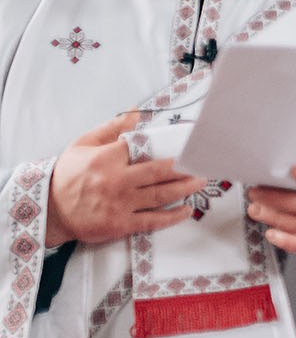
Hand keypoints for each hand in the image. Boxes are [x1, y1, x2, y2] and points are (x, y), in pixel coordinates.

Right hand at [44, 112, 206, 247]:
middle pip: (159, 172)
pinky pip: (153, 220)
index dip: (168, 145)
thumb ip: (111, 128)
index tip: (189, 143)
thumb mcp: (83, 144)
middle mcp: (115, 181)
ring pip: (161, 195)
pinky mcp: (121, 224)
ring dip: (185, 188)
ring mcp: (120, 204)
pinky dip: (173, 216)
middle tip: (204, 162)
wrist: (49, 210)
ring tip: (202, 181)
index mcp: (106, 158)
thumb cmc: (67, 175)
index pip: (143, 148)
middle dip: (185, 167)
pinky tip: (187, 210)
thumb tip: (136, 113)